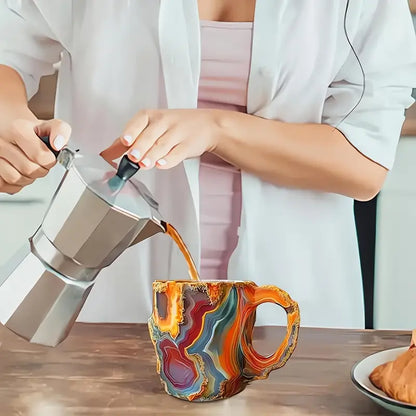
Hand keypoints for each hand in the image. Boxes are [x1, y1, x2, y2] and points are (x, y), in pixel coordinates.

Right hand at [0, 118, 70, 193]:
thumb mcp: (48, 126)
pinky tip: (17, 172)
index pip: (41, 156)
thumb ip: (61, 130)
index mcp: (17, 129)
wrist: (9, 130)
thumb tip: (59, 143)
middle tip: (39, 163)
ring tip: (28, 167)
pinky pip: (4, 185)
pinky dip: (15, 184)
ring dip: (27, 178)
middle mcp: (0, 142)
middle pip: (29, 170)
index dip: (50, 161)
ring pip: (15, 179)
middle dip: (40, 170)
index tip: (48, 157)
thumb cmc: (30, 132)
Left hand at [100, 109, 221, 168]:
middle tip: (132, 157)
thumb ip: (132, 138)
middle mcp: (165, 122)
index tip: (124, 142)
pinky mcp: (188, 146)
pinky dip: (168, 160)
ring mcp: (178, 133)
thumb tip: (109, 152)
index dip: (131, 131)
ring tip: (143, 164)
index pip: (139, 121)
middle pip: (150, 135)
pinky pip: (177, 154)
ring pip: (162, 145)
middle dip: (140, 147)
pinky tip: (161, 165)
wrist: (208, 126)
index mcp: (153, 116)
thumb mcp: (154, 126)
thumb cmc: (176, 126)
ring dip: (152, 156)